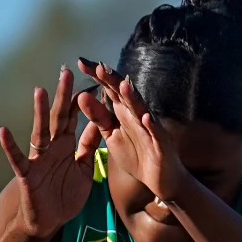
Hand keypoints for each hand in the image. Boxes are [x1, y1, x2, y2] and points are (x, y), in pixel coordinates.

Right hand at [0, 67, 101, 238]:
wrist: (49, 223)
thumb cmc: (65, 196)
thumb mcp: (84, 170)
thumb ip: (88, 147)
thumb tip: (99, 124)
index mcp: (68, 146)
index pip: (75, 119)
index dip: (82, 101)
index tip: (90, 79)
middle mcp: (52, 148)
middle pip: (59, 118)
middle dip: (63, 96)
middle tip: (67, 72)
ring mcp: (38, 159)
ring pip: (40, 132)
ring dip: (39, 113)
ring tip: (40, 91)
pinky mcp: (27, 174)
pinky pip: (17, 158)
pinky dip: (9, 146)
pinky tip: (3, 131)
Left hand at [76, 58, 186, 203]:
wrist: (160, 179)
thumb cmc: (137, 156)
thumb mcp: (112, 136)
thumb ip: (99, 118)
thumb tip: (82, 96)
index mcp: (123, 113)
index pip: (109, 90)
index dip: (97, 77)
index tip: (81, 63)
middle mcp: (136, 115)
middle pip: (124, 94)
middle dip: (113, 81)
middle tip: (99, 67)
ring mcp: (150, 127)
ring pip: (141, 110)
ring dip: (133, 98)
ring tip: (124, 86)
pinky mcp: (161, 143)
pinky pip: (156, 134)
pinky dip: (152, 126)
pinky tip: (146, 118)